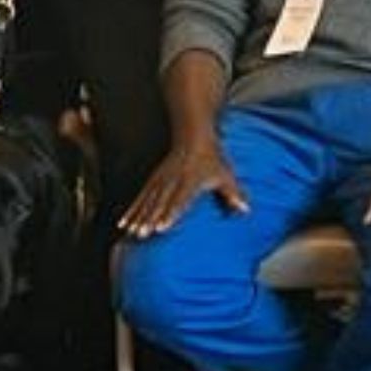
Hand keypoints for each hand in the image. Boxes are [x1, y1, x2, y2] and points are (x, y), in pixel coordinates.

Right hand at [120, 133, 244, 237]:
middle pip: (159, 202)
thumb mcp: (225, 174)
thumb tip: (246, 211)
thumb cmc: (212, 158)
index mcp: (190, 180)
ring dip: (138, 217)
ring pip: (146, 200)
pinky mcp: (153, 180)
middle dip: (150, 219)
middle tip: (143, 235)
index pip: (179, 199)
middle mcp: (173, 180)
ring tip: (131, 233)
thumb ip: (233, 193)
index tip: (163, 228)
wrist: (192, 135)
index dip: (171, 214)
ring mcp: (160, 180)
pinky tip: (123, 224)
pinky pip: (140, 197)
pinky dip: (131, 211)